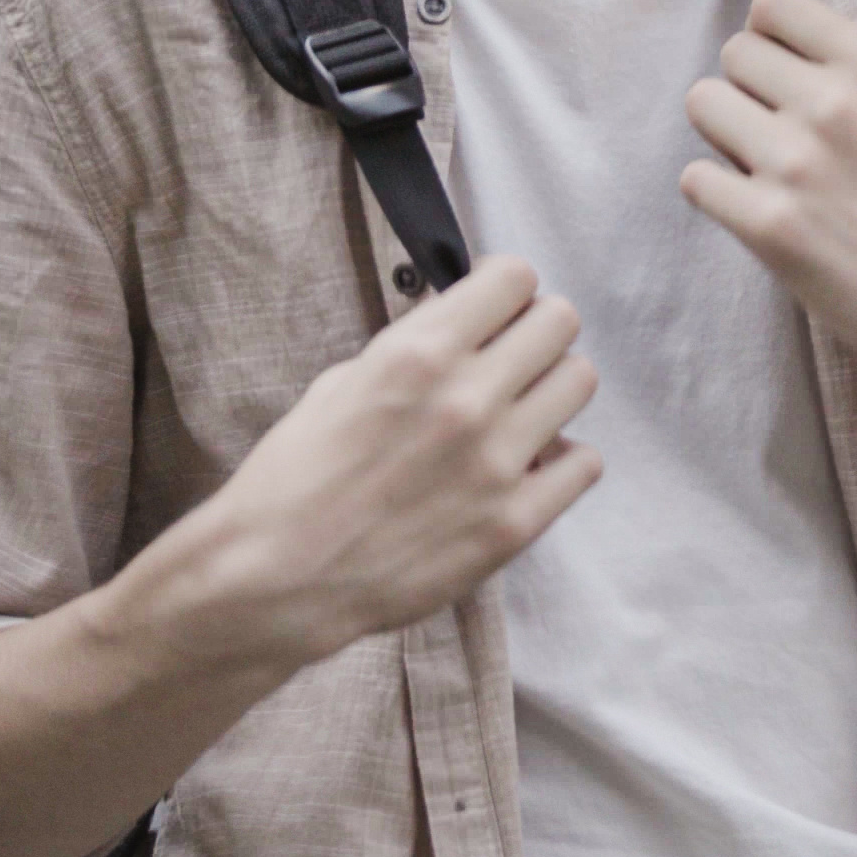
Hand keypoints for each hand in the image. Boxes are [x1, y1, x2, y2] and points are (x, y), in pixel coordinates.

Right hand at [134, 255, 601, 672]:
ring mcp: (498, 462)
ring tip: (520, 413)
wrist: (271, 579)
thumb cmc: (294, 478)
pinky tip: (528, 469)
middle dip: (535, 331)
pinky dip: (562, 461)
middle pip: (560, 321)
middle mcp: (468, 398)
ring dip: (553, 388)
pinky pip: (585, 463)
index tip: (494, 310)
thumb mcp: (342, 382)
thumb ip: (414, 348)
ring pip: (580, 381)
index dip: (505, 289)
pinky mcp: (515, 522)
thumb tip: (466, 325)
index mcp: (420, 354)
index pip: (515, 277)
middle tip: (511, 359)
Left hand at [681, 0, 856, 400]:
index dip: (771, 39)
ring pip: (703, 105)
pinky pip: (696, 179)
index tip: (784, 72)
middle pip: (733, 54)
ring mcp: (798, 164)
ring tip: (767, 171)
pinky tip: (758, 211)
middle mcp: (834, 103)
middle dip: (748, 89)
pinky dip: (719, 194)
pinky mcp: (769, 225)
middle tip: (779, 132)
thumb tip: (794, 54)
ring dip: (726, 136)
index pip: (773, 5)